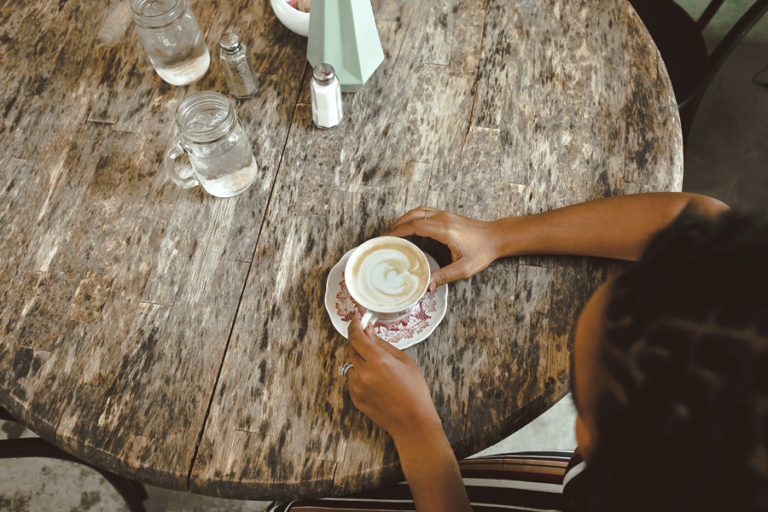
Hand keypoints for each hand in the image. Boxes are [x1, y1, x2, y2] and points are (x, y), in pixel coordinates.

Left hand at [346, 319, 441, 440]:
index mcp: (378, 361)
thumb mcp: (405, 361)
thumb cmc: (414, 390)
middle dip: (360, 344)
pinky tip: (378, 385)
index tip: (355, 320)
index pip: (357, 337)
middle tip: (372, 346)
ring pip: (351, 366)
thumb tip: (369, 331)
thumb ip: (383, 345)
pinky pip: (353, 381)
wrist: (412, 421)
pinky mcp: (356, 398)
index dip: (354, 326)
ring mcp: (358, 387)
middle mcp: (364, 373)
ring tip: (380, 372)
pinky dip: (361, 377)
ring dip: (360, 363)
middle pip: (352, 350)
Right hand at [385, 207, 499, 290]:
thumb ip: (444, 276)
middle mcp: (443, 218)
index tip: (385, 238)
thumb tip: (427, 286)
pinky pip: (425, 212)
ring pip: (418, 211)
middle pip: (413, 216)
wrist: (496, 237)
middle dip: (396, 225)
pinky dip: (413, 218)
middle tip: (385, 237)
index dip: (398, 231)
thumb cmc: (482, 252)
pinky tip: (409, 227)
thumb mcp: (464, 268)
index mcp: (444, 229)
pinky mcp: (447, 215)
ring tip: (394, 232)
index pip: (415, 226)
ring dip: (404, 219)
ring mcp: (445, 215)